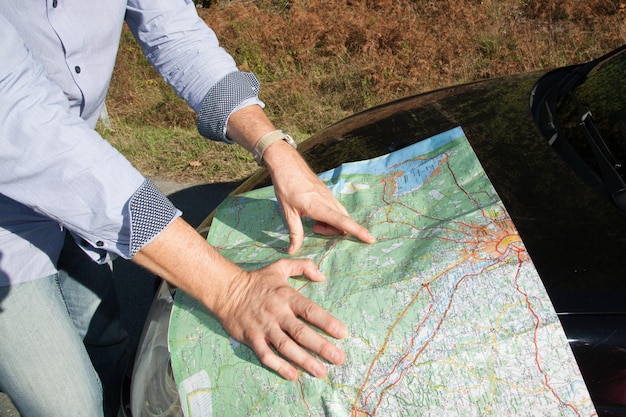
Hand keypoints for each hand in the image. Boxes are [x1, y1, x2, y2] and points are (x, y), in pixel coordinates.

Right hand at [134, 218, 346, 379]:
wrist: (226, 290)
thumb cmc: (257, 280)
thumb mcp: (280, 266)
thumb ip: (303, 266)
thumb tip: (322, 277)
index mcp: (286, 296)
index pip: (310, 310)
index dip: (327, 322)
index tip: (343, 333)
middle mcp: (277, 313)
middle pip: (301, 332)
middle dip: (321, 346)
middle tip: (339, 359)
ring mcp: (263, 327)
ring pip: (286, 347)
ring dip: (304, 360)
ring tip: (321, 372)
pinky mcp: (251, 338)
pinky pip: (266, 355)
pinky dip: (279, 366)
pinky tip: (293, 375)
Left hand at [264, 140, 375, 253]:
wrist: (287, 163)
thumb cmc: (286, 186)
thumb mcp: (287, 212)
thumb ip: (294, 232)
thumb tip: (293, 250)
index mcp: (318, 207)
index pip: (342, 222)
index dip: (358, 231)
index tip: (370, 239)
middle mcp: (328, 201)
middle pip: (343, 222)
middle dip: (334, 231)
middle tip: (314, 229)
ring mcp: (329, 195)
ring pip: (340, 215)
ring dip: (331, 224)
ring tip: (313, 222)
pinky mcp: (327, 193)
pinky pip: (336, 208)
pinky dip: (330, 216)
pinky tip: (315, 214)